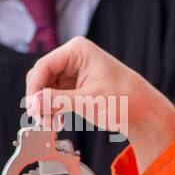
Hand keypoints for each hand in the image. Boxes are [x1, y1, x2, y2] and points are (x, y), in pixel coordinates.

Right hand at [25, 36, 174, 171]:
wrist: (142, 111)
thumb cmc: (125, 98)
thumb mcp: (89, 100)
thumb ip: (58, 101)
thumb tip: (34, 102)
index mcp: (77, 50)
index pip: (44, 66)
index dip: (35, 88)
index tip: (32, 108)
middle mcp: (73, 58)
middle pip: (41, 76)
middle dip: (39, 99)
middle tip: (39, 119)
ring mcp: (72, 72)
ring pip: (45, 88)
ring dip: (44, 106)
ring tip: (49, 123)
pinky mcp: (73, 85)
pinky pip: (53, 96)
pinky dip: (51, 108)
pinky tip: (55, 121)